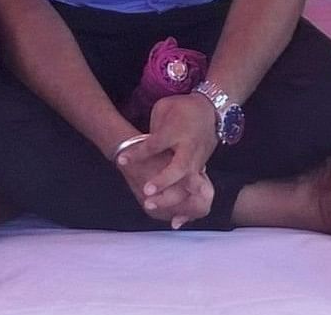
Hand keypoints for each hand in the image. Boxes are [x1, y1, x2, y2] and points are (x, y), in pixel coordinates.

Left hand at [124, 92, 219, 223]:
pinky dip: (187, 207)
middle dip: (162, 181)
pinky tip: (175, 222)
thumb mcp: (164, 109)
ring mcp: (198, 160)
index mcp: (178, 131)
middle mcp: (189, 148)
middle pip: (177, 168)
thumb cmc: (181, 108)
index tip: (120, 160)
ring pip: (188, 184)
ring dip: (171, 197)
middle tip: (145, 191)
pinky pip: (196, 192)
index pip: (155, 144)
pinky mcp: (202, 169)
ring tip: (151, 206)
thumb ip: (153, 130)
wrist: (210, 110)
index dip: (137, 152)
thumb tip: (140, 146)